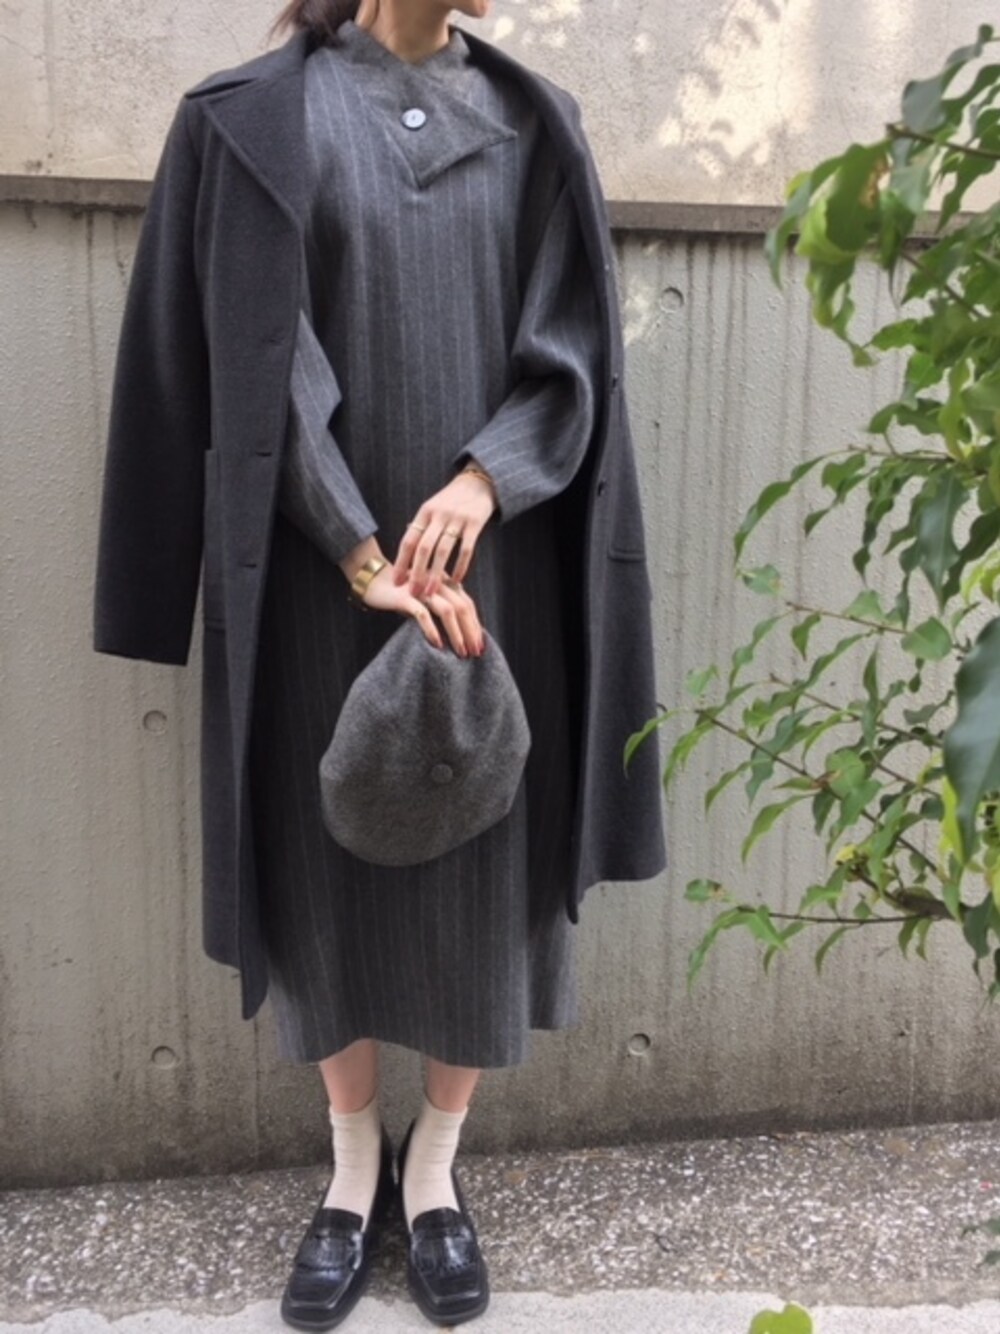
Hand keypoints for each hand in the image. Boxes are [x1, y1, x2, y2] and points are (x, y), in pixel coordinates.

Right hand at [360, 562, 485, 657]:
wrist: (374, 582)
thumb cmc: (403, 595)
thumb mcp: (427, 601)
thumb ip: (443, 609)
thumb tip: (463, 634)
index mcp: (445, 583)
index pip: (468, 604)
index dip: (476, 625)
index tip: (480, 645)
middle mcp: (437, 583)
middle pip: (462, 607)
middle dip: (471, 632)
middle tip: (475, 653)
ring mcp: (422, 588)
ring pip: (448, 611)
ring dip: (456, 633)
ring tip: (461, 651)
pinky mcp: (406, 596)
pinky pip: (423, 614)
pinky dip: (432, 630)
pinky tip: (438, 644)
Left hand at [392, 470, 496, 598]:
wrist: (478, 482)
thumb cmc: (452, 500)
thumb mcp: (432, 507)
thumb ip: (421, 527)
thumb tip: (406, 551)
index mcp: (425, 512)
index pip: (409, 540)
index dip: (401, 562)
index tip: (396, 581)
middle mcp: (439, 515)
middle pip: (423, 548)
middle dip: (416, 573)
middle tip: (413, 593)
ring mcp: (457, 519)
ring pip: (443, 551)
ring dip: (435, 574)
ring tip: (431, 592)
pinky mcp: (475, 523)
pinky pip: (466, 549)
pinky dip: (460, 566)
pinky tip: (456, 580)